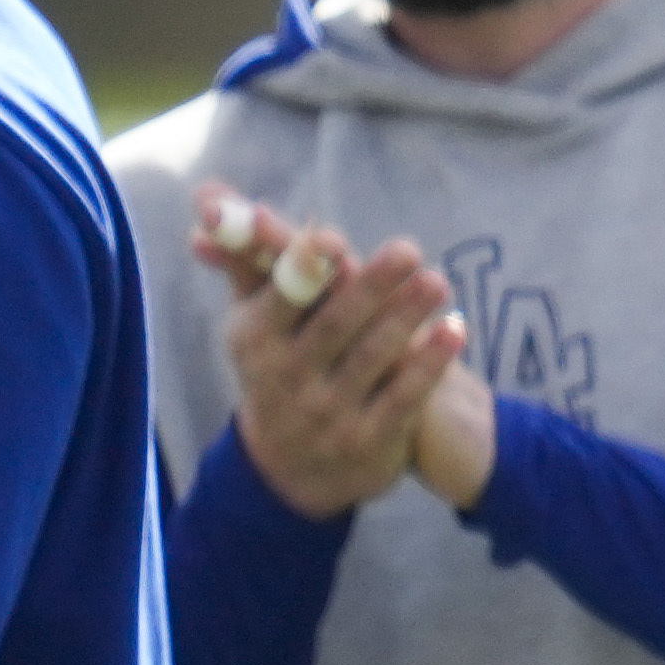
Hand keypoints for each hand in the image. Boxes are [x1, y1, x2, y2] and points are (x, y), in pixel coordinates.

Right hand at [198, 186, 465, 521]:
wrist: (291, 469)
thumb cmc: (278, 366)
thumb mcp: (254, 318)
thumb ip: (244, 256)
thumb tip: (209, 195)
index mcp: (255, 340)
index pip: (281, 299)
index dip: (304, 270)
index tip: (332, 240)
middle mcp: (288, 378)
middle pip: (335, 325)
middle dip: (371, 286)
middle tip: (408, 249)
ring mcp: (330, 413)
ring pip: (373, 358)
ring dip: (407, 317)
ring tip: (438, 282)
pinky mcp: (370, 439)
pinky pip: (404, 396)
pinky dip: (430, 363)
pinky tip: (456, 329)